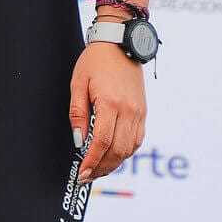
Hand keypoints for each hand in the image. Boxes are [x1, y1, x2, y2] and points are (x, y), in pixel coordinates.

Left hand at [69, 38, 147, 181]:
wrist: (120, 44)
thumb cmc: (94, 62)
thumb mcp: (78, 83)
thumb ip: (78, 113)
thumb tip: (79, 141)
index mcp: (110, 103)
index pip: (102, 142)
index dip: (92, 161)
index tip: (81, 173)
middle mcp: (129, 111)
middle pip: (118, 150)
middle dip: (102, 167)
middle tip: (86, 177)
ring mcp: (139, 113)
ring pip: (129, 148)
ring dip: (114, 163)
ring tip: (97, 169)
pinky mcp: (143, 112)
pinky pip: (137, 140)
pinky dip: (125, 152)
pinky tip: (112, 155)